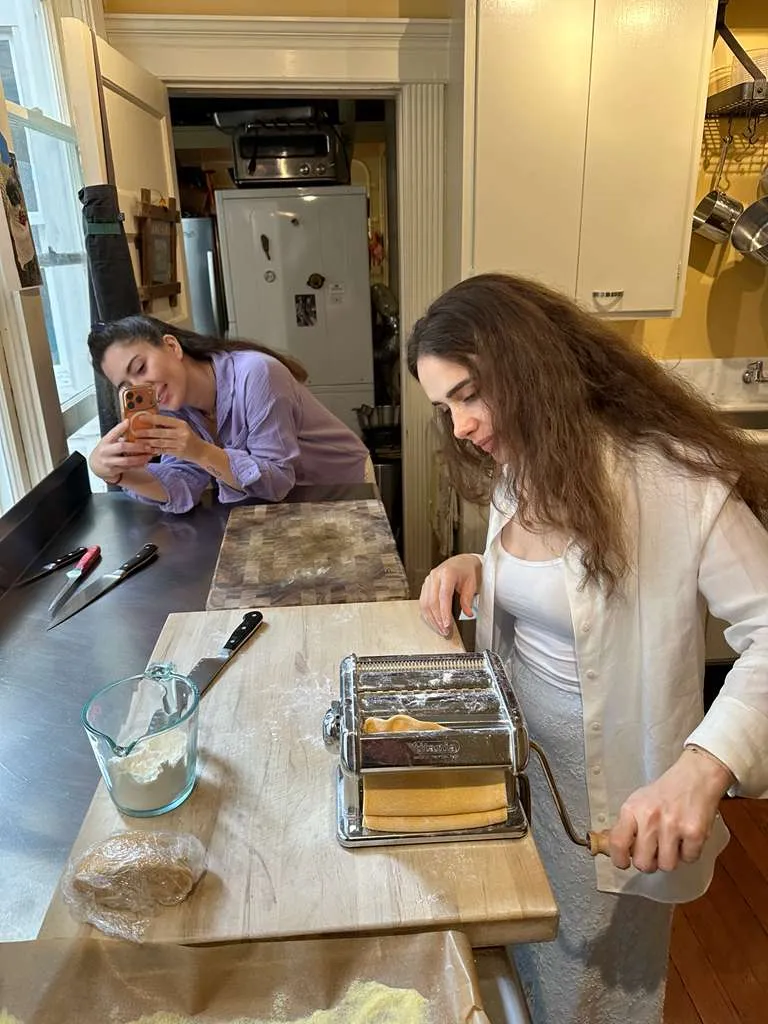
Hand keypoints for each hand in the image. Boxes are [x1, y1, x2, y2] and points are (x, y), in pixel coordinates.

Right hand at [89, 420, 152, 482]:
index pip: (112, 433)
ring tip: (149, 455)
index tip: (128, 422)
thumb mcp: (108, 441)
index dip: (120, 427)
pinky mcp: (113, 471)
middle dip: (137, 447)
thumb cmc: (105, 451)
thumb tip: (131, 424)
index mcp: (105, 441)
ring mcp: (109, 462)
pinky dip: (138, 466)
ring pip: (127, 461)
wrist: (95, 466)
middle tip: (148, 446)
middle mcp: (106, 451)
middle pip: (122, 447)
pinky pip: (128, 468)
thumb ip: (118, 435)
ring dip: (140, 458)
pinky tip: (145, 463)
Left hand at [133, 414, 205, 461]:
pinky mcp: (178, 453)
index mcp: (181, 424)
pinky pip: (163, 451)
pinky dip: (153, 450)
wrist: (201, 451)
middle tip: (136, 432)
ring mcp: (180, 444)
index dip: (152, 419)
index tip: (140, 418)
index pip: (164, 420)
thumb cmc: (190, 438)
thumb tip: (152, 421)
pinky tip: (146, 449)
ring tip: (138, 441)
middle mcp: (182, 433)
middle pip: (161, 432)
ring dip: (148, 442)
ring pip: (160, 442)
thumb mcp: (183, 428)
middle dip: (147, 432)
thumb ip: (170, 425)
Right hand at [419, 554, 482, 636]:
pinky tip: (433, 621)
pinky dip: (427, 614)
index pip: (443, 596)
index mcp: (447, 573)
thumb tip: (467, 613)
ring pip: (425, 603)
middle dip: (438, 619)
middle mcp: (435, 576)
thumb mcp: (472, 584)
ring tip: (440, 629)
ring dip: (431, 619)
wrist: (462, 562)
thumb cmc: (467, 571)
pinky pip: (423, 602)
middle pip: (432, 601)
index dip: (444, 612)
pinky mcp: (425, 586)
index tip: (447, 624)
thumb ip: (468, 599)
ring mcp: (428, 581)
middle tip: (445, 631)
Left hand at [607, 746, 733, 872]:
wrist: (695, 777)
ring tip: (673, 843)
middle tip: (655, 852)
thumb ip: (627, 825)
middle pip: (643, 863)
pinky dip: (689, 852)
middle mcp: (650, 818)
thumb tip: (614, 850)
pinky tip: (687, 836)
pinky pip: (689, 859)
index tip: (623, 863)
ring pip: (667, 866)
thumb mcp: (638, 802)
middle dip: (650, 863)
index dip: (619, 859)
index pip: (617, 842)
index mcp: (632, 810)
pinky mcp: (695, 832)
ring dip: (671, 858)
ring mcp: (673, 826)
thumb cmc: (664, 793)